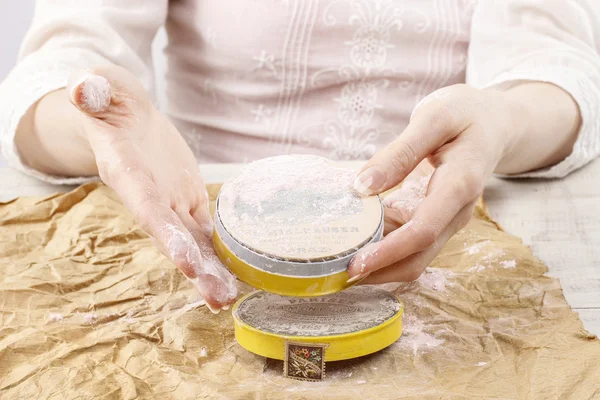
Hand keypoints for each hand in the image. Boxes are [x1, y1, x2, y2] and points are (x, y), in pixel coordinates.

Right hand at [67, 66, 236, 310]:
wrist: (125, 116)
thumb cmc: (108, 101)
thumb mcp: (98, 89)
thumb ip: (91, 91)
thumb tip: (83, 88)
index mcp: (129, 174)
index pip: (148, 209)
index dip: (166, 235)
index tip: (186, 263)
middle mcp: (151, 197)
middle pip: (173, 237)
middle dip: (195, 268)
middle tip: (218, 298)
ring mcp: (171, 201)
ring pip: (193, 239)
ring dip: (212, 268)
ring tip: (231, 297)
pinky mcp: (189, 197)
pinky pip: (206, 226)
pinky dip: (221, 247)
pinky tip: (238, 269)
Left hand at [348, 84, 522, 283]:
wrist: (497, 123)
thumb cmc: (466, 114)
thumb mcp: (434, 118)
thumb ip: (400, 152)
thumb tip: (362, 186)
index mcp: (460, 185)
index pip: (423, 231)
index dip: (388, 252)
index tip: (355, 264)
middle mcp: (457, 212)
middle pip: (419, 256)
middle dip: (379, 271)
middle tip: (336, 274)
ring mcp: (448, 219)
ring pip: (415, 256)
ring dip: (380, 264)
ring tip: (339, 261)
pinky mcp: (438, 219)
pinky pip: (411, 242)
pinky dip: (385, 247)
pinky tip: (357, 241)